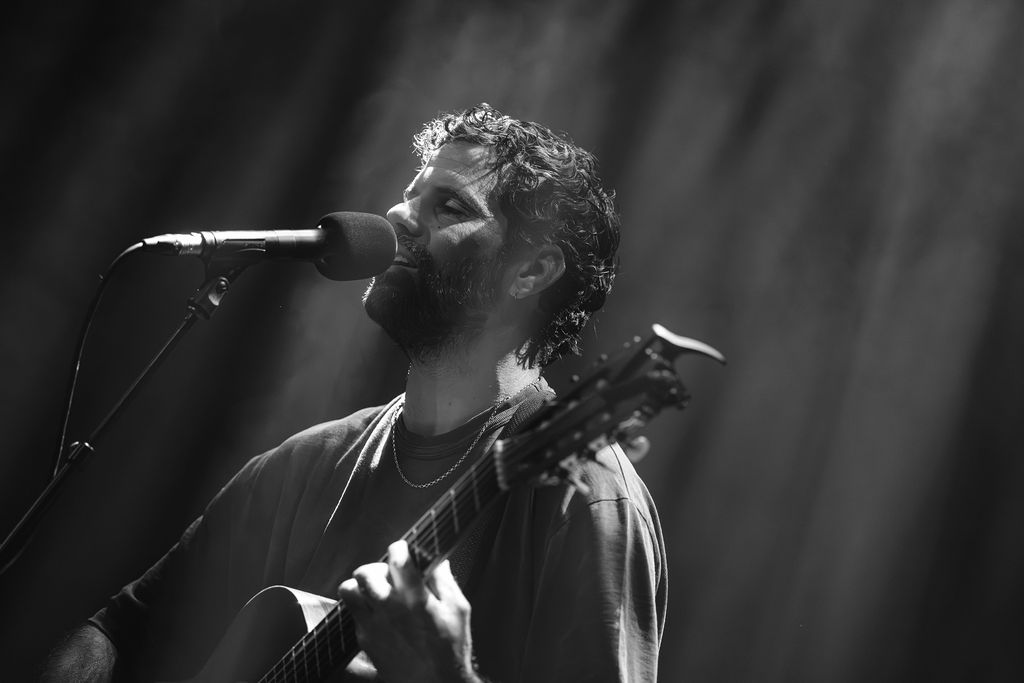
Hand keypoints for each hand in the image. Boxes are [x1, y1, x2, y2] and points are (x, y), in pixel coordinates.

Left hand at [338, 540, 480, 682]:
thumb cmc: (451, 650)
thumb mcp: (458, 610)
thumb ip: (445, 581)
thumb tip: (438, 562)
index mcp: (416, 597)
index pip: (398, 558)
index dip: (399, 548)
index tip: (402, 550)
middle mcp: (390, 609)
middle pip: (365, 572)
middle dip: (375, 568)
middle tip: (385, 574)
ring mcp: (374, 625)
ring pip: (349, 591)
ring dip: (360, 587)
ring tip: (373, 591)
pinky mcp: (365, 640)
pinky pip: (352, 615)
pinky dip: (361, 609)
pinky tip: (377, 614)